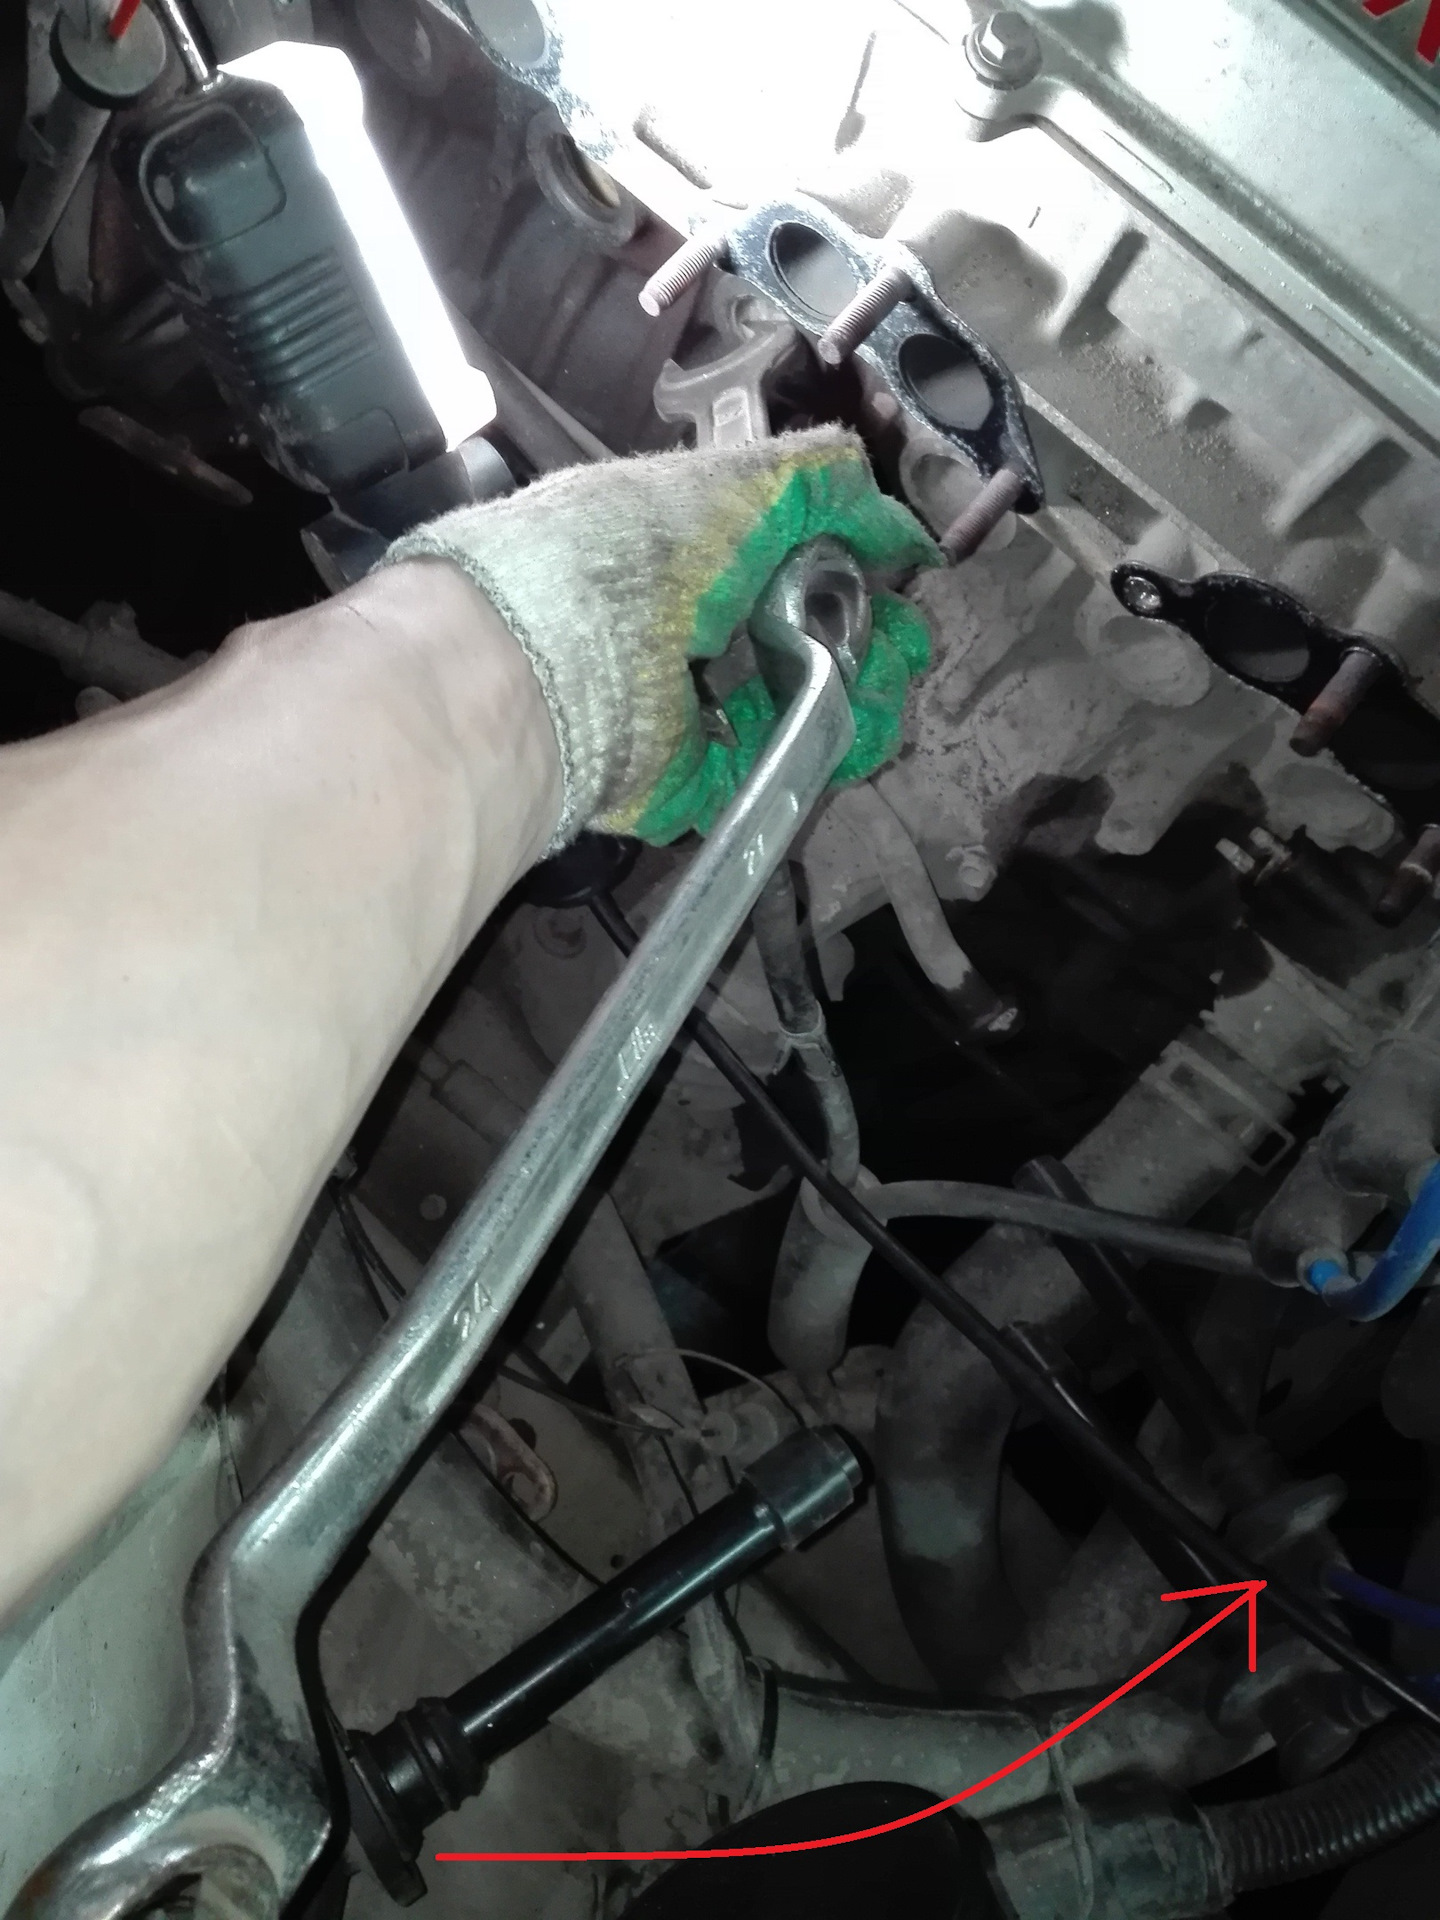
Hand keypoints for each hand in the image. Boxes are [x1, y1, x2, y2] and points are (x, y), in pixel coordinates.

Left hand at [388, 426, 937, 846]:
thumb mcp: (730, 485)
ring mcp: (686, 710)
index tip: (902, 575)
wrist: (531, 673)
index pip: (788, 555)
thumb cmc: (617, 559)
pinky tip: (859, 733)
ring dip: (859, 698)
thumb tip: (893, 517)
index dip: (852, 564)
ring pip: (797, 708)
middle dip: (869, 639)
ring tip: (891, 690)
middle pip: (802, 638)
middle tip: (908, 646)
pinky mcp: (687, 778)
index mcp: (688, 550)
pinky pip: (770, 769)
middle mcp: (686, 628)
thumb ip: (816, 483)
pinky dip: (824, 754)